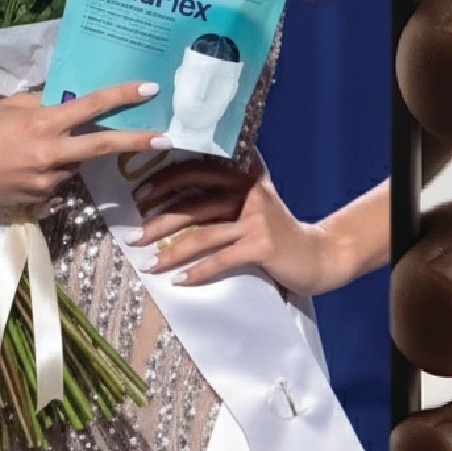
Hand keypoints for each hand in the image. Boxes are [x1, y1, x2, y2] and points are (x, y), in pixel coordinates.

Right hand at [0, 79, 167, 206]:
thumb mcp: (8, 107)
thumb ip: (41, 106)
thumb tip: (65, 102)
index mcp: (41, 124)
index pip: (90, 107)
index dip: (121, 97)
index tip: (149, 89)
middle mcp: (49, 154)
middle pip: (102, 147)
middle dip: (136, 141)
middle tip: (166, 138)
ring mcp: (45, 181)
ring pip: (74, 165)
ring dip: (69, 154)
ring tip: (31, 148)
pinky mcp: (38, 200)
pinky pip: (57, 181)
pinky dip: (51, 171)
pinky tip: (23, 167)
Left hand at [136, 154, 357, 295]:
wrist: (318, 255)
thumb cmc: (277, 230)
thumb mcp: (256, 198)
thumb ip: (229, 185)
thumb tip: (180, 178)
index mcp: (243, 175)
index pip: (197, 169)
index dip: (166, 178)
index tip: (140, 192)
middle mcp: (249, 191)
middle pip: (194, 204)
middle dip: (159, 221)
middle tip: (133, 236)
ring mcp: (257, 218)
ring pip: (203, 234)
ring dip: (171, 251)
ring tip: (149, 264)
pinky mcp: (262, 244)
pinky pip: (221, 259)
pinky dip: (197, 272)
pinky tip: (179, 281)